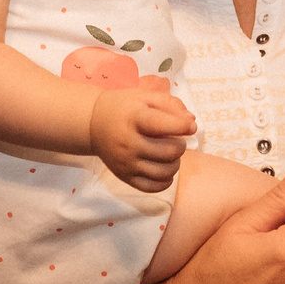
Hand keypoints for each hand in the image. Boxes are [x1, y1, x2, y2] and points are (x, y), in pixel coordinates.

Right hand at [90, 78, 195, 192]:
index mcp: (134, 119)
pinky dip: (166, 181)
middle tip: (175, 139)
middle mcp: (128, 143)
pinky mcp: (124, 176)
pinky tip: (165, 168)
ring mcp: (125, 162)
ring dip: (176, 163)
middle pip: (168, 152)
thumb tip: (191, 122)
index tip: (190, 126)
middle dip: (180, 145)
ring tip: (170, 153)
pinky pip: (152, 187)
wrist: (93, 123)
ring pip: (164, 172)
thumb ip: (171, 104)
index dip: (182, 126)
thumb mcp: (145, 97)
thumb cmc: (124, 108)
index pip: (162, 125)